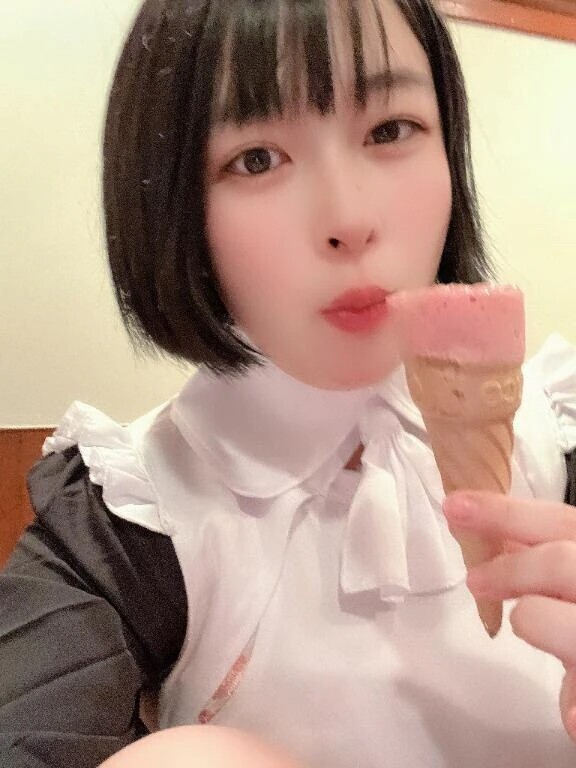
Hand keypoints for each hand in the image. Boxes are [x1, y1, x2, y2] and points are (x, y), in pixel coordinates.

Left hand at [443, 491, 575, 742]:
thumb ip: (559, 557)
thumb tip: (502, 537)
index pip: (565, 521)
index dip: (506, 512)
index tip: (455, 506)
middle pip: (560, 562)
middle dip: (510, 567)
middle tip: (476, 579)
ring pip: (546, 619)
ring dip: (534, 623)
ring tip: (535, 630)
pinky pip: (575, 702)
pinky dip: (571, 704)